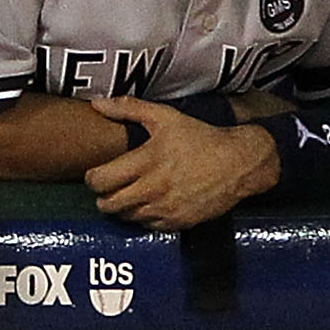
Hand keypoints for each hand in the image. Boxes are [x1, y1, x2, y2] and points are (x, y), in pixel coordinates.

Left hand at [82, 97, 280, 229]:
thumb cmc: (201, 138)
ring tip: (128, 193)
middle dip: (103, 196)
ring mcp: (165, 209)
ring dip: (121, 208)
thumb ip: (129, 109)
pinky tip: (148, 203)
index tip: (96, 174)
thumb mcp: (166, 117)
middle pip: (108, 205)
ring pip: (125, 217)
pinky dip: (142, 217)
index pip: (100, 180)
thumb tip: (98, 104)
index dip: (92, 178)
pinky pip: (146, 226)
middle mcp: (153, 188)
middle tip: (109, 187)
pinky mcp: (177, 223)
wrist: (238, 163)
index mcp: (146, 161)